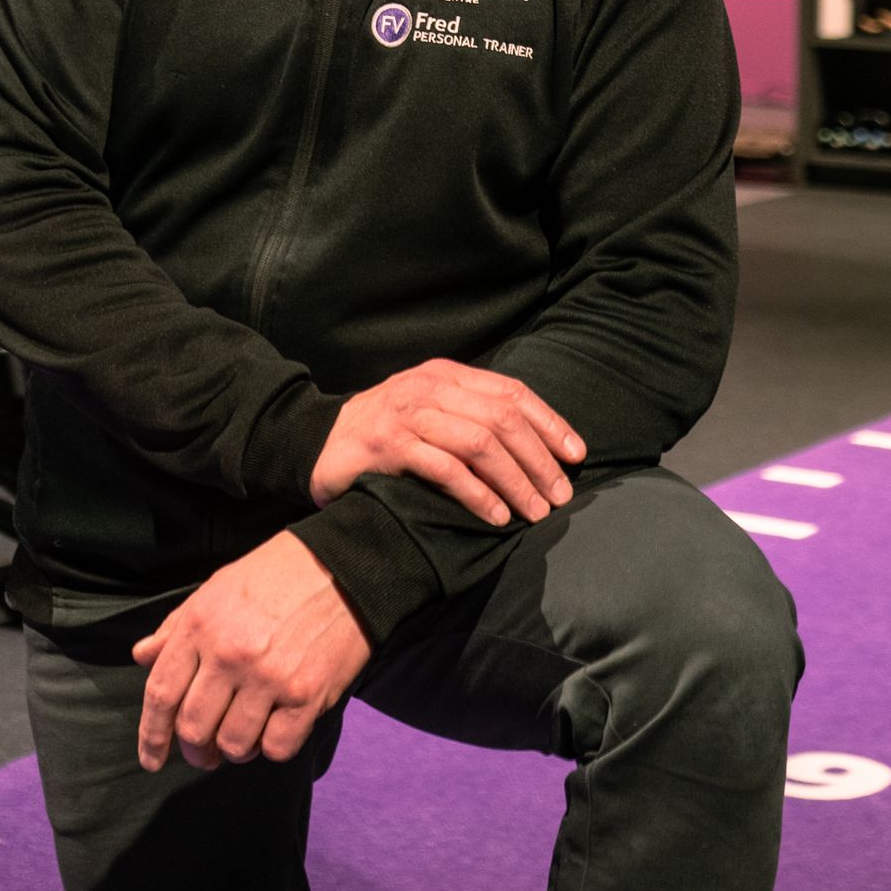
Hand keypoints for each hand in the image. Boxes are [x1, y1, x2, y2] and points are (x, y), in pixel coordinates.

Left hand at [132, 530, 370, 771]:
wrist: (344, 566)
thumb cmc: (276, 574)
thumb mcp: (216, 588)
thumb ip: (177, 626)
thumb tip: (143, 656)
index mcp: (201, 626)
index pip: (161, 693)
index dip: (152, 735)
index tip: (151, 759)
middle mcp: (230, 655)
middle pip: (194, 727)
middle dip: (195, 750)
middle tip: (205, 751)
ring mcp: (269, 678)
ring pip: (234, 744)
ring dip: (234, 750)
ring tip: (243, 736)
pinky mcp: (307, 696)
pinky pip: (276, 748)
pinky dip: (271, 747)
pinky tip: (275, 728)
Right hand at [310, 359, 583, 527]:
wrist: (314, 444)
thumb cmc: (383, 436)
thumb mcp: (428, 413)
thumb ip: (469, 417)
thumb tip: (535, 448)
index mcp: (445, 375)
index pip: (511, 392)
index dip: (550, 423)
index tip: (576, 456)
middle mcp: (429, 387)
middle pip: (502, 418)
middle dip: (539, 459)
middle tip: (559, 496)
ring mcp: (407, 414)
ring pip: (479, 442)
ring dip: (515, 480)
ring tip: (534, 512)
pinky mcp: (387, 445)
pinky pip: (444, 467)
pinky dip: (476, 493)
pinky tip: (495, 515)